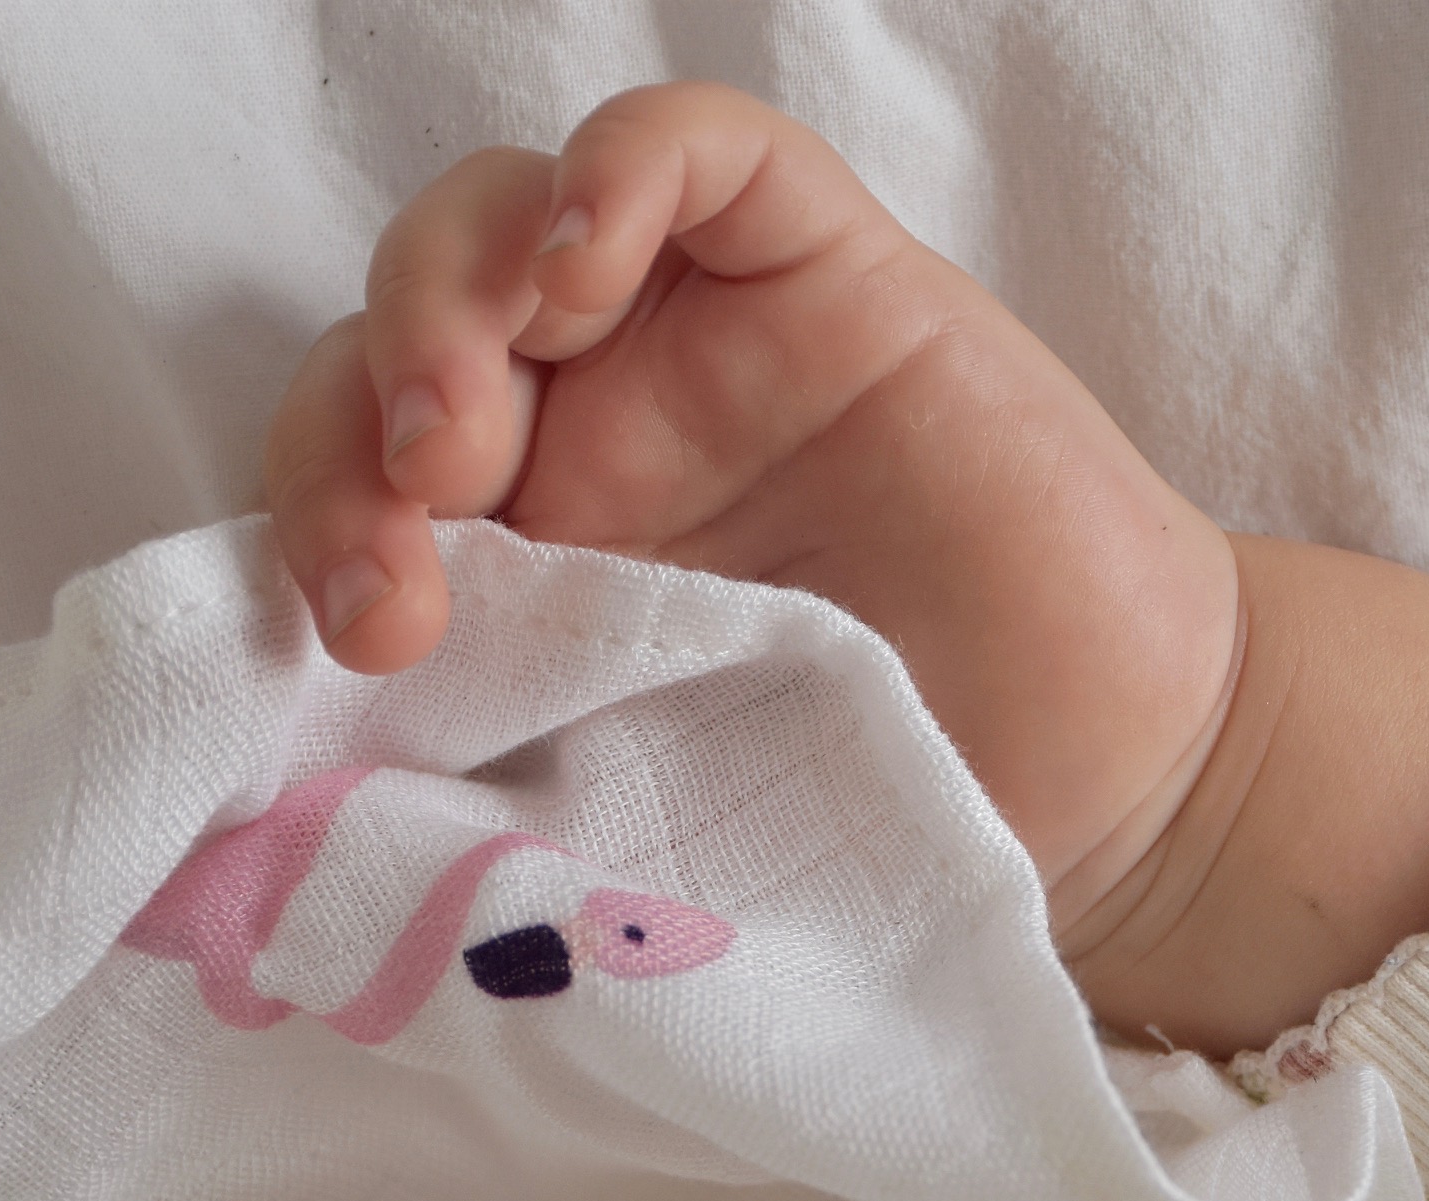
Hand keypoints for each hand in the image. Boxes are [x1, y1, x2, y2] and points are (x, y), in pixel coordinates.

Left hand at [265, 84, 1428, 1055]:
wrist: (1116, 799)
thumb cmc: (887, 821)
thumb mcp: (644, 815)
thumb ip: (500, 771)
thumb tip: (311, 805)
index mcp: (525, 572)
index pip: (348, 474)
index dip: (313, 514)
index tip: (363, 638)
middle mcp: (591, 440)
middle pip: (396, 339)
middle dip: (360, 417)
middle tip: (417, 523)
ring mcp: (704, 348)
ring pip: (507, 222)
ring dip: (447, 297)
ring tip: (469, 426)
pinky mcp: (828, 276)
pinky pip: (697, 151)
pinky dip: (618, 171)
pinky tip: (590, 255)